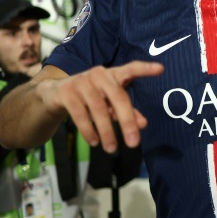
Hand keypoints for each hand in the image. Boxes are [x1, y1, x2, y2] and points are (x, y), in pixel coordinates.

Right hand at [38, 61, 163, 152]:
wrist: (55, 93)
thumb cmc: (92, 97)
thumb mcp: (110, 103)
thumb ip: (128, 112)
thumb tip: (143, 124)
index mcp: (114, 74)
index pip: (132, 68)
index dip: (146, 69)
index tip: (161, 69)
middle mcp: (99, 74)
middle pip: (118, 97)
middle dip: (127, 121)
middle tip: (134, 143)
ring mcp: (82, 81)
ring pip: (99, 108)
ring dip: (106, 131)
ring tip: (112, 148)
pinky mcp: (66, 92)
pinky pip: (80, 114)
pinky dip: (88, 130)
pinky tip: (94, 142)